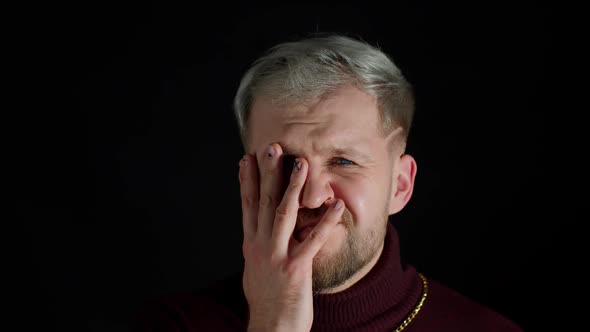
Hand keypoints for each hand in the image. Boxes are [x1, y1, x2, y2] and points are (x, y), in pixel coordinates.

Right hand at [238, 143, 343, 331]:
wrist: (271, 329)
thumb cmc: (266, 299)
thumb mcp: (256, 268)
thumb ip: (259, 245)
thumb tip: (258, 231)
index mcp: (251, 243)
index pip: (247, 205)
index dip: (246, 181)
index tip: (247, 158)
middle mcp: (260, 245)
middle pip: (263, 202)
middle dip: (267, 173)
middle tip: (272, 147)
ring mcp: (276, 256)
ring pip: (283, 214)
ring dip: (292, 187)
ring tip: (302, 164)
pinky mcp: (295, 269)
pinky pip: (312, 241)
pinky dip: (325, 223)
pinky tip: (337, 206)